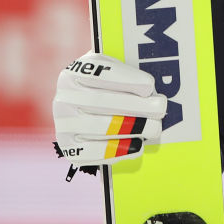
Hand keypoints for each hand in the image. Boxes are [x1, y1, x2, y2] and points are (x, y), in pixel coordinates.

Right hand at [53, 50, 166, 167]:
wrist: (86, 109)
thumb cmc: (108, 86)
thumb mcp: (113, 71)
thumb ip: (127, 74)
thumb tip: (151, 89)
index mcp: (74, 73)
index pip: (100, 74)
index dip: (126, 80)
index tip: (149, 86)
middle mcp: (63, 98)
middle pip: (101, 102)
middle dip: (135, 106)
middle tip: (159, 108)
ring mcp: (64, 124)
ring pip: (99, 128)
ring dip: (132, 128)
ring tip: (154, 128)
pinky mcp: (68, 148)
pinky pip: (92, 153)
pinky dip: (117, 151)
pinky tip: (137, 146)